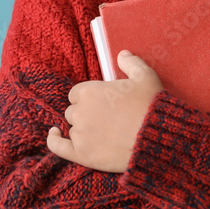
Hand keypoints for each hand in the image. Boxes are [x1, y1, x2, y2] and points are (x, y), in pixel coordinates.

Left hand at [46, 50, 163, 172]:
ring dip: (82, 129)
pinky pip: (58, 146)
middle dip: (86, 114)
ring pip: (72, 128)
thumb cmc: (150, 106)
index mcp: (90, 91)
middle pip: (73, 111)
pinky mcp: (81, 154)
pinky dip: (54, 140)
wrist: (155, 139)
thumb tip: (122, 54)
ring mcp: (79, 133)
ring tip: (99, 132)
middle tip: (104, 119)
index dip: (88, 98)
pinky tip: (54, 134)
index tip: (100, 103)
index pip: (77, 93)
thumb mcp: (145, 77)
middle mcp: (80, 111)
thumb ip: (131, 63)